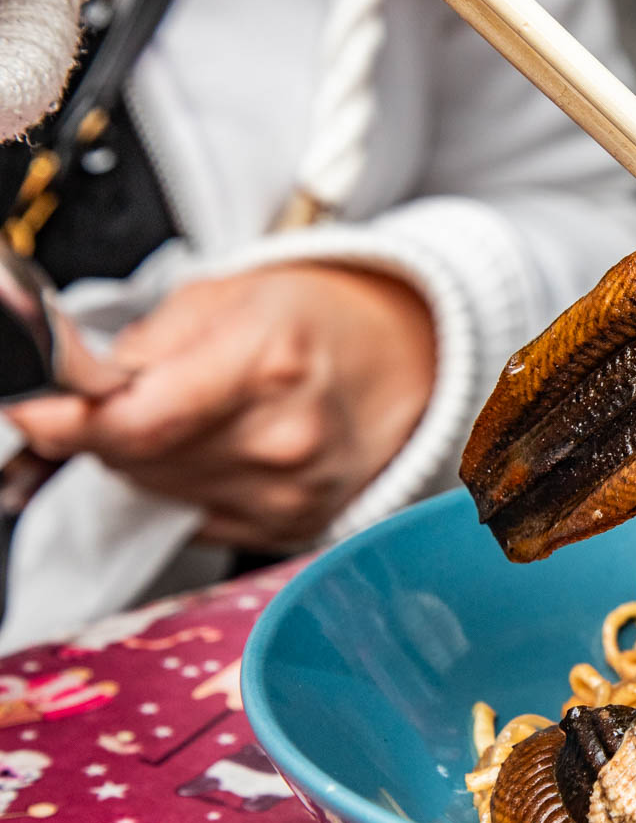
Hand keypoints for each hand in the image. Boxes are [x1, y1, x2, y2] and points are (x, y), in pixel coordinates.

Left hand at [3, 263, 435, 548]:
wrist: (411, 360)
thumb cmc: (322, 320)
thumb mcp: (226, 296)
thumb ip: (140, 346)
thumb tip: (68, 391)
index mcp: (268, 366)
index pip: (131, 423)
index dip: (67, 422)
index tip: (38, 412)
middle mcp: (285, 440)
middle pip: (138, 462)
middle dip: (113, 429)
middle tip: (137, 393)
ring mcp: (293, 492)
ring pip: (161, 493)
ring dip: (152, 459)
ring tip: (195, 414)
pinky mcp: (294, 526)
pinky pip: (198, 517)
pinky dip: (192, 485)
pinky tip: (226, 448)